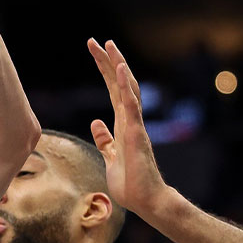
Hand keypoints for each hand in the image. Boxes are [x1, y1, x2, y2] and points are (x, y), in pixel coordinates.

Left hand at [87, 39, 169, 216]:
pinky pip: (131, 106)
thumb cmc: (130, 183)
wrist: (147, 202)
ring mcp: (134, 126)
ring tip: (109, 46)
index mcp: (122, 124)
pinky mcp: (136, 134)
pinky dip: (125, 86)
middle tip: (96, 41)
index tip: (94, 52)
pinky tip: (119, 69)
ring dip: (117, 66)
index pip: (111, 91)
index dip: (103, 70)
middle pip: (118, 84)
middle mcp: (129, 120)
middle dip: (107, 61)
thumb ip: (105, 140)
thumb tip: (96, 123)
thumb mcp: (111, 158)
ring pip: (126, 89)